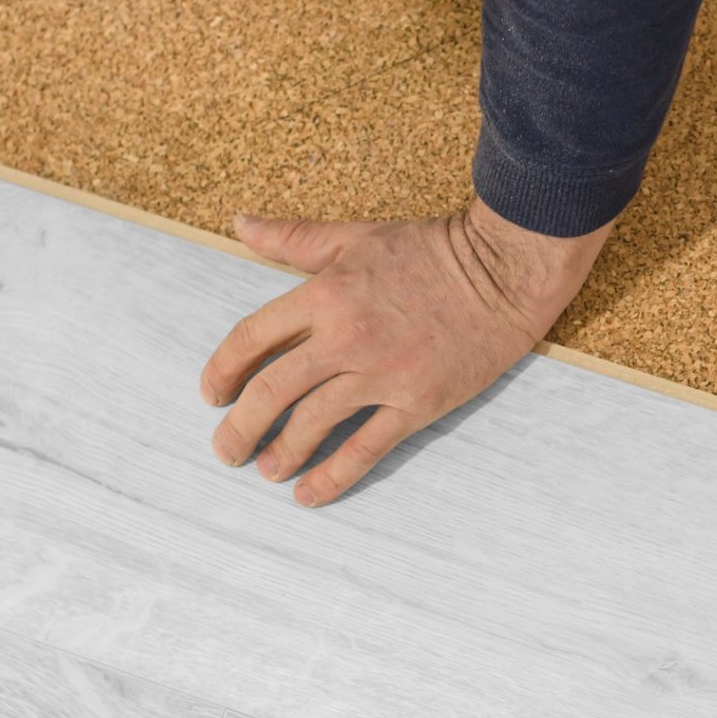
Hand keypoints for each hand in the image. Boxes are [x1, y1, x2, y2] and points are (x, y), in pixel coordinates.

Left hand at [200, 197, 611, 505]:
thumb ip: (294, 238)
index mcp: (324, 294)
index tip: (213, 394)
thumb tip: (241, 223)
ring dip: (280, 453)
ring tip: (265, 471)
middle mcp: (346, 338)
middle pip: (272, 391)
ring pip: (313, 424)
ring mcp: (382, 375)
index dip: (223, 370)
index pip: (252, 339)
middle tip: (226, 449)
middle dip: (240, 426)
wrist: (503, 270)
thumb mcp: (356, 237)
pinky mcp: (417, 403)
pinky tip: (309, 494)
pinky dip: (333, 475)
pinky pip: (366, 448)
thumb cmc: (431, 250)